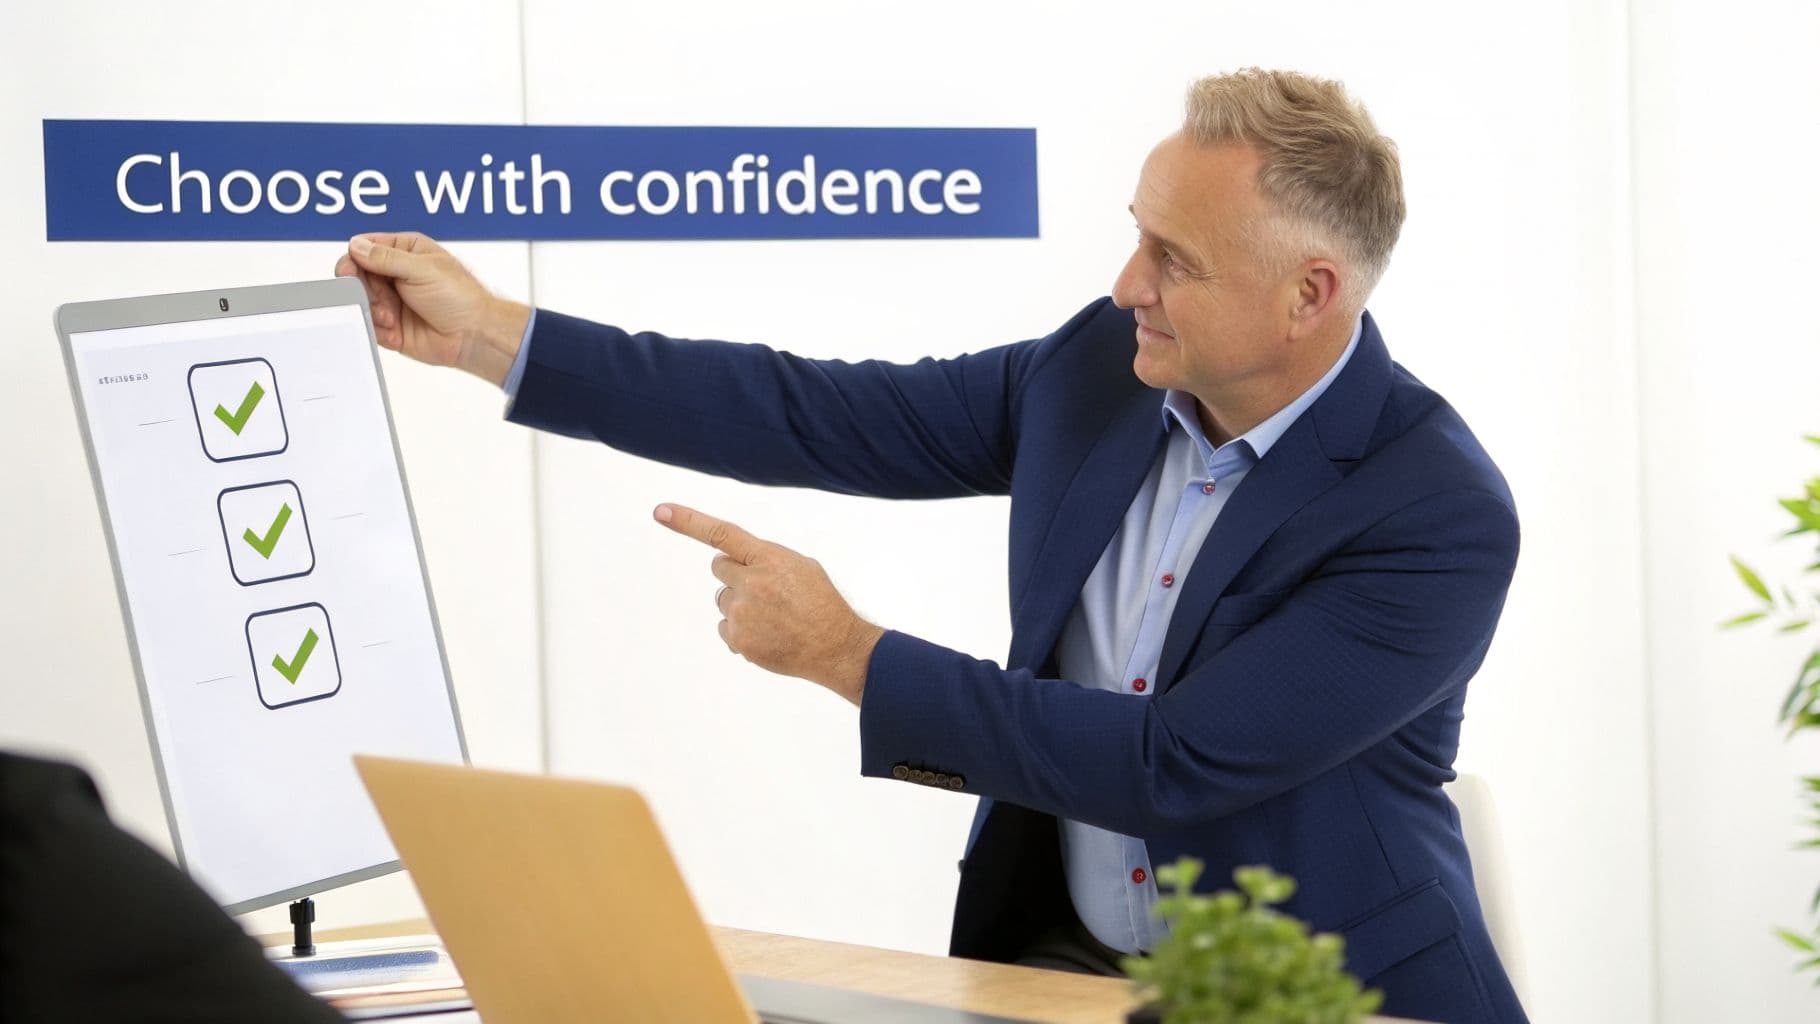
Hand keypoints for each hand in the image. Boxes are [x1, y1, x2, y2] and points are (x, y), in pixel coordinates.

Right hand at [333, 232, 528, 385]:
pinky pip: (369, 326)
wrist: (474, 336)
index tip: (350, 272)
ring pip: (360, 301)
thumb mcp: (422, 269)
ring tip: (391, 317)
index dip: (354, 259)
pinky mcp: (390, 327)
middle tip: (376, 298)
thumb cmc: (460, 298)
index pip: (365, 248)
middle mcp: (396, 274)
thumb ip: (386, 258)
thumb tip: (356, 246)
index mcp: (405, 251)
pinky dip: (377, 329)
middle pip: (357, 276)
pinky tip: (395, 330)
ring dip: (372, 310)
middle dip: (363, 289)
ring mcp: (392, 301)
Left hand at [654, 503, 884, 705]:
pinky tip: (767, 635)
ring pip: (724, 600)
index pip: (723, 534)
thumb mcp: (801, 566)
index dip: (688, 521)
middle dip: (736, 576)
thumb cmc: (821, 603)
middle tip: (765, 591)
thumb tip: (737, 561)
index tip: (661, 511)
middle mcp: (751, 582)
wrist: (835, 646)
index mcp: (769, 558)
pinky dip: (740, 632)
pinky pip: (725, 628)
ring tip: (772, 618)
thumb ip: (766, 558)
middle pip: (720, 569)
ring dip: (741, 606)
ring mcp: (742, 612)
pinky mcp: (738, 639)